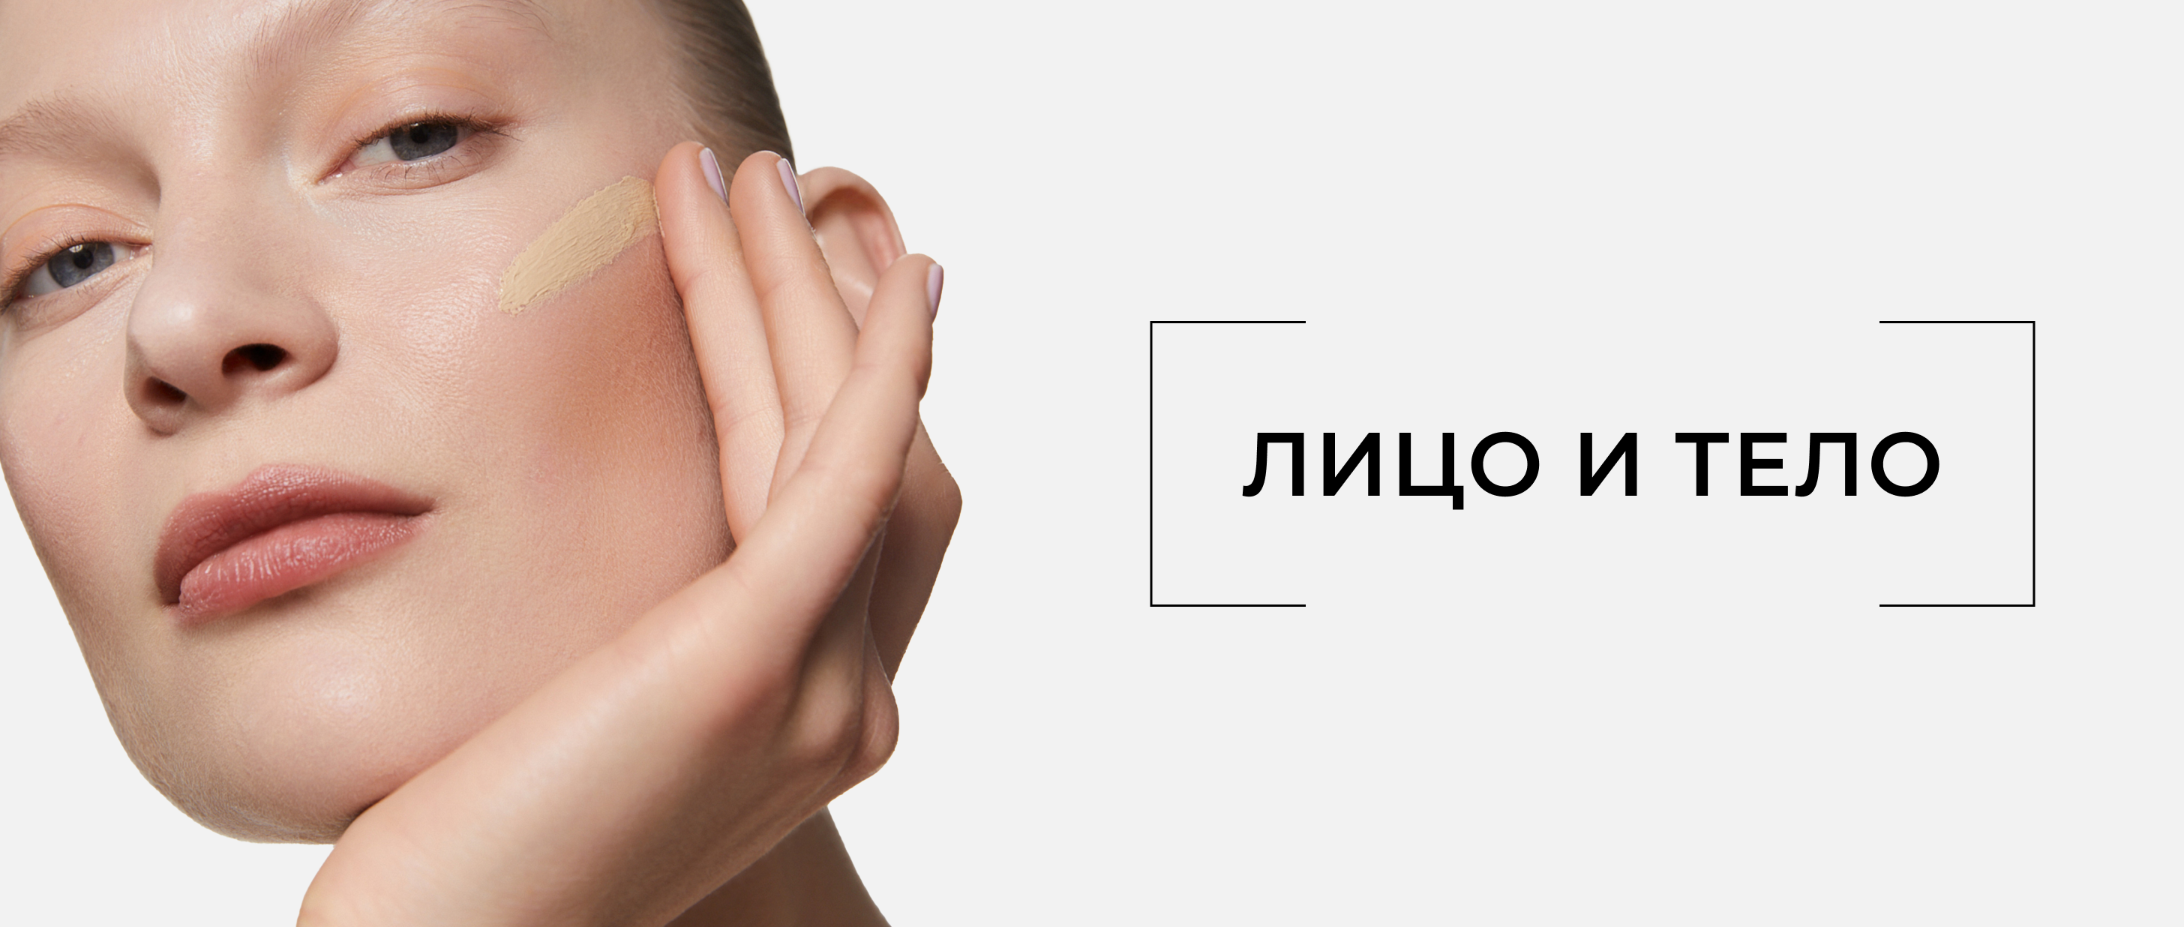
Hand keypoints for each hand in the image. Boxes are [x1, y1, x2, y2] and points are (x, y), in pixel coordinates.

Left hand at [296, 144, 948, 926]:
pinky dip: (879, 358)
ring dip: (811, 294)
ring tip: (753, 184)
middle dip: (836, 316)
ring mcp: (823, 690)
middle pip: (880, 464)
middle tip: (786, 194)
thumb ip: (656, 633)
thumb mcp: (592, 715)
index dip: (856, 392)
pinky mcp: (758, 655)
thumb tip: (641, 535)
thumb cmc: (473, 850)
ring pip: (848, 440)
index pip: (861, 520)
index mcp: (814, 723)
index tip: (819, 285)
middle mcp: (851, 709)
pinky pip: (847, 467)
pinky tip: (882, 271)